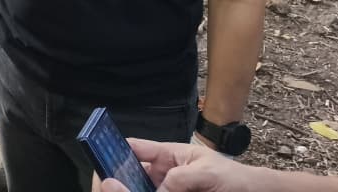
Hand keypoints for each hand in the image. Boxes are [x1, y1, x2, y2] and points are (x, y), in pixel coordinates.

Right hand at [96, 139, 257, 191]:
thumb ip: (181, 178)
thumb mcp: (208, 173)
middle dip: (116, 182)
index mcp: (165, 156)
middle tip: (110, 188)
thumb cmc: (234, 179)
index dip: (113, 152)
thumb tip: (158, 190)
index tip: (103, 163)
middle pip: (127, 176)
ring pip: (137, 190)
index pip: (132, 149)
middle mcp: (160, 176)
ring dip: (127, 191)